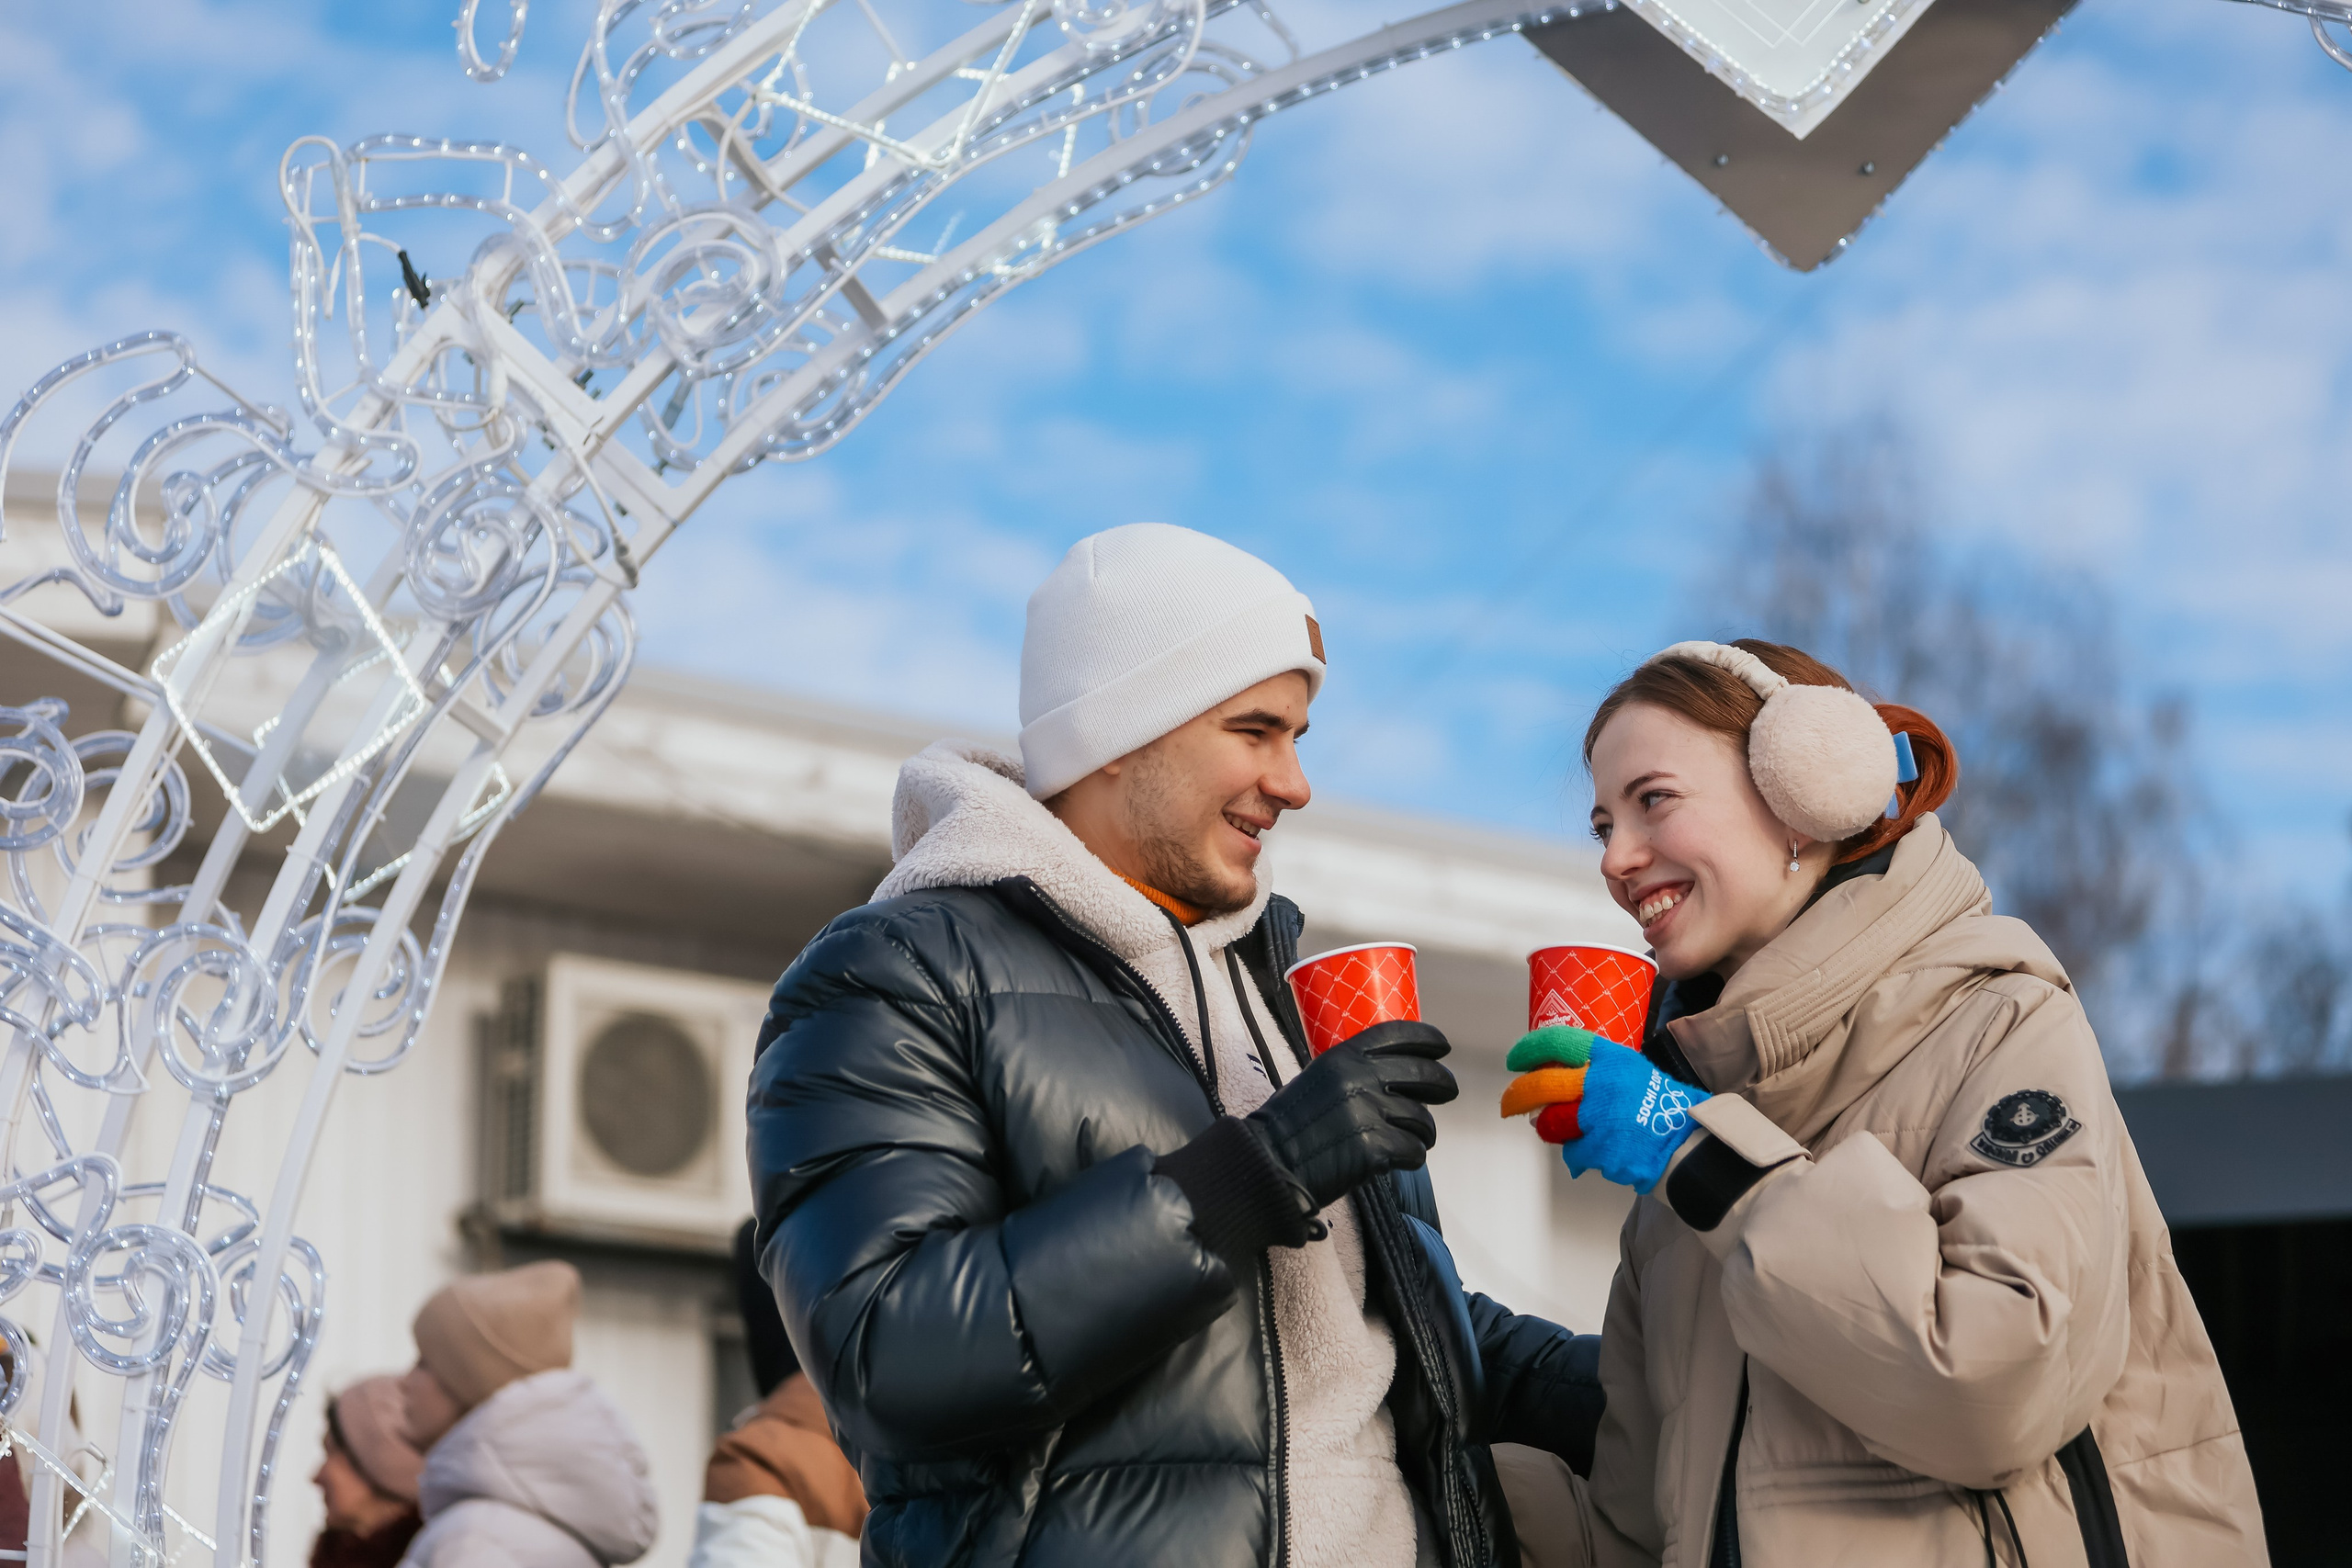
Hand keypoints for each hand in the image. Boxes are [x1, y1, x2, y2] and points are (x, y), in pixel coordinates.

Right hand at [1245, 1021, 1457, 1209]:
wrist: (1269, 1163)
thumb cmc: (1288, 1127)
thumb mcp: (1316, 1080)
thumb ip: (1350, 1073)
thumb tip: (1390, 1076)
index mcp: (1341, 1057)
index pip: (1397, 1034)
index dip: (1428, 1039)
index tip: (1442, 1046)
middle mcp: (1358, 1078)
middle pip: (1424, 1075)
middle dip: (1443, 1084)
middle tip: (1447, 1092)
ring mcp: (1368, 1113)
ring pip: (1422, 1119)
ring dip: (1424, 1131)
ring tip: (1415, 1139)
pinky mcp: (1374, 1149)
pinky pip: (1414, 1150)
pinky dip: (1411, 1157)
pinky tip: (1399, 1159)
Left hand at [1500, 1026, 1705, 1193]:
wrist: (1689, 1144)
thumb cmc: (1664, 1108)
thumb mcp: (1634, 1072)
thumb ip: (1599, 1073)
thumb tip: (1558, 1085)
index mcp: (1610, 1058)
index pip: (1559, 1041)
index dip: (1530, 1048)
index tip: (1515, 1059)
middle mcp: (1600, 1083)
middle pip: (1542, 1086)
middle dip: (1517, 1095)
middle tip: (1510, 1103)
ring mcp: (1597, 1118)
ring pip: (1552, 1124)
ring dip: (1554, 1130)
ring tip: (1575, 1132)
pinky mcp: (1598, 1149)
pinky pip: (1574, 1153)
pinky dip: (1583, 1156)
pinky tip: (1605, 1153)